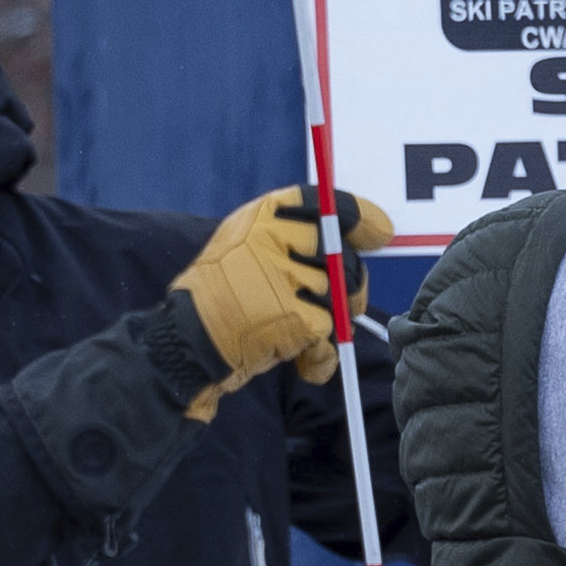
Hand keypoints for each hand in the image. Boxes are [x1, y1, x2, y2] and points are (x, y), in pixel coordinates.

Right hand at [170, 190, 389, 420]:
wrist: (187, 342)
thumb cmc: (219, 298)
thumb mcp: (244, 247)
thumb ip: (289, 237)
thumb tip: (358, 236)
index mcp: (261, 217)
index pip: (324, 203)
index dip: (360, 217)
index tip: (379, 232)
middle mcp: (273, 240)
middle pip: (340, 257)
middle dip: (350, 285)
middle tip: (342, 305)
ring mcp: (284, 277)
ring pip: (340, 295)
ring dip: (332, 321)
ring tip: (302, 336)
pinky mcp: (295, 316)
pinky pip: (329, 333)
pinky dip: (320, 356)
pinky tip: (302, 361)